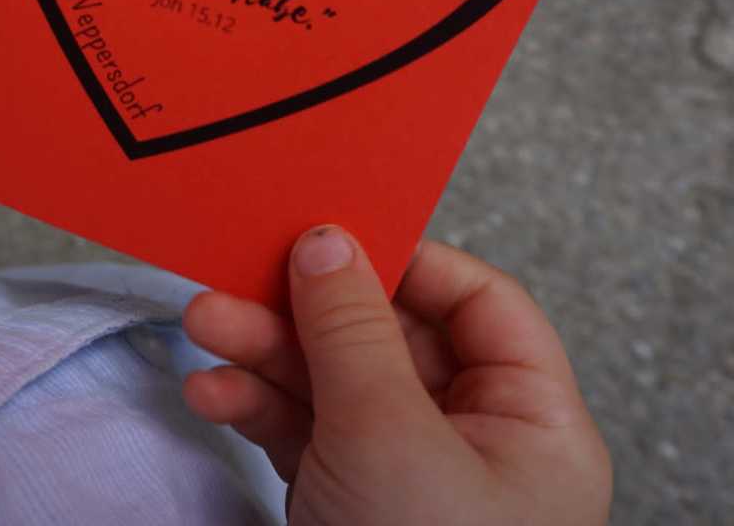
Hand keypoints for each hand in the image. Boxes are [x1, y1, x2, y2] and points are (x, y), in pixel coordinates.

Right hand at [182, 229, 610, 524]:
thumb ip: (354, 332)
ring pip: (332, 381)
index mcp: (529, 422)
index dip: (406, 261)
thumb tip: (327, 241)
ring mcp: (404, 474)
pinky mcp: (347, 502)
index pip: (477, 305)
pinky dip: (255, 408)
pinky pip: (302, 431)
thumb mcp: (390, 436)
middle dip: (304, 310)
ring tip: (203, 328)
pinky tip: (212, 393)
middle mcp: (472, 441)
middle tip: (236, 277)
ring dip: (263, 353)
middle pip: (387, 336)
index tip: (332, 234)